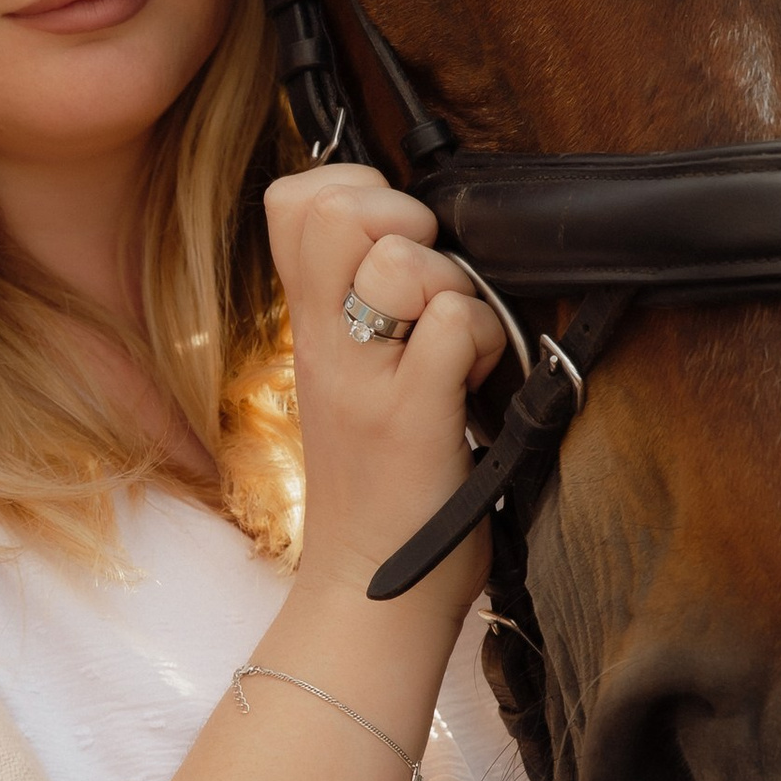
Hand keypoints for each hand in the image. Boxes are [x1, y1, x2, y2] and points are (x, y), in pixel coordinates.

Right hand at [264, 163, 506, 614]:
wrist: (369, 591)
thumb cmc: (377, 484)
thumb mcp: (346, 377)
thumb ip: (361, 305)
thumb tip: (408, 238)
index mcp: (309, 325)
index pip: (294, 198)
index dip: (353, 189)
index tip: (392, 243)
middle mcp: (326, 343)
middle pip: (333, 206)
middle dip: (398, 215)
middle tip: (423, 280)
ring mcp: (366, 379)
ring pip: (402, 260)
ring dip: (452, 287)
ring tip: (455, 345)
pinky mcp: (412, 419)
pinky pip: (456, 325)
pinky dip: (485, 341)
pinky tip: (477, 381)